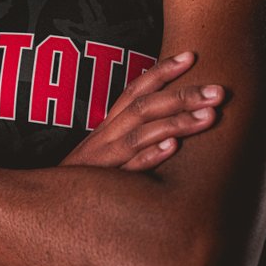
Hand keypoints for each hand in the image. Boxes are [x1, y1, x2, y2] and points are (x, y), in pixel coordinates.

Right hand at [60, 51, 223, 171]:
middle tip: (219, 91)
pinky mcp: (103, 185)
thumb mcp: (105, 152)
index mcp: (108, 126)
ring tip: (210, 116)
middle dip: (183, 95)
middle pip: (145, 107)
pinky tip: (173, 147)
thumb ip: (131, 138)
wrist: (45, 209)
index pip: (135, 89)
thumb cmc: (85, 181)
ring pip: (141, 133)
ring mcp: (104, 160)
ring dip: (177, 122)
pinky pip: (128, 169)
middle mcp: (106, 137)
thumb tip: (172, 129)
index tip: (192, 55)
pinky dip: (149, 156)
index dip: (162, 70)